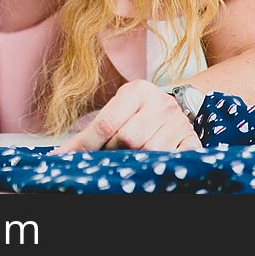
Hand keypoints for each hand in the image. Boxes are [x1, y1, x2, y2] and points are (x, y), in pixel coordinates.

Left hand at [51, 80, 201, 153]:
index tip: (64, 159)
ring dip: (135, 159)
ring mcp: (178, 122)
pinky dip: (160, 164)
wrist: (180, 105)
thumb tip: (62, 154)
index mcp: (137, 91)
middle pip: (127, 139)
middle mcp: (160, 103)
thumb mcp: (119, 108)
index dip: (85, 144)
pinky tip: (151, 164)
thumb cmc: (140, 110)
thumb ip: (96, 127)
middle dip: (113, 151)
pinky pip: (172, 159)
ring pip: (148, 152)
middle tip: (111, 153)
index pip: (106, 123)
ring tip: (132, 155)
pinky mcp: (191, 140)